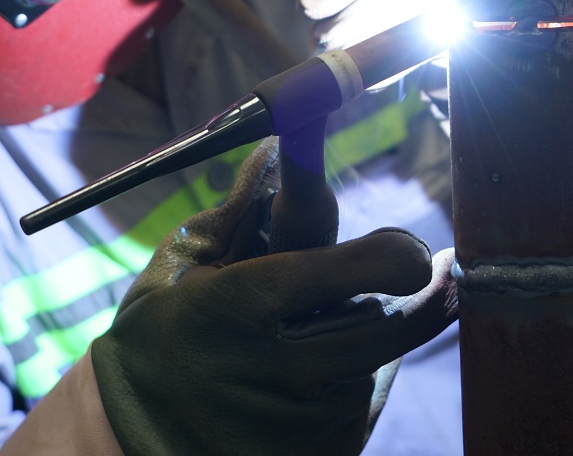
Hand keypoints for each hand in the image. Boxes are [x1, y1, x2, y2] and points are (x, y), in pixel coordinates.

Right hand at [91, 138, 457, 455]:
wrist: (133, 435)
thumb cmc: (160, 332)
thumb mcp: (182, 262)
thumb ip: (240, 210)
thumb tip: (276, 147)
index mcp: (237, 306)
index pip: (332, 272)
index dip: (384, 257)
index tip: (419, 251)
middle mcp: (278, 369)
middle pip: (387, 325)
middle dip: (424, 293)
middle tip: (439, 271)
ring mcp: (301, 422)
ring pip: (377, 360)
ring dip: (368, 335)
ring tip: (316, 332)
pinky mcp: (319, 455)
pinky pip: (363, 401)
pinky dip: (353, 378)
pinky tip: (312, 375)